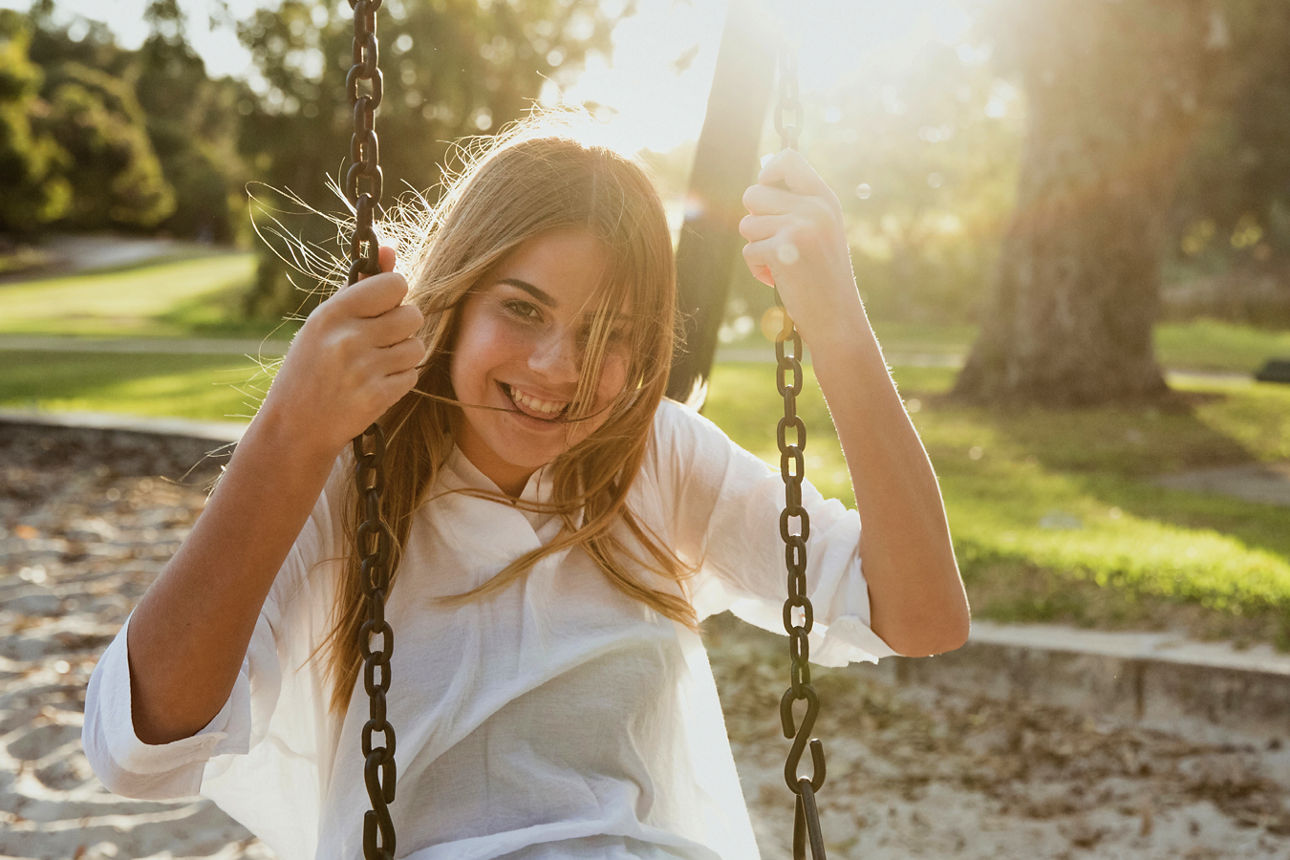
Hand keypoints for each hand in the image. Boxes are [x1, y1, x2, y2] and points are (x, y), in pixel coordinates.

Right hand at [260, 246, 424, 457]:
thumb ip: (362, 287)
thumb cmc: (311, 367)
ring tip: (377, 364)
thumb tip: (391, 248)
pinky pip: (412, 375)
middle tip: (381, 339)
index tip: (382, 307)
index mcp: (333, 314)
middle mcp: (348, 339)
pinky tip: (376, 384)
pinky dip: (400, 379)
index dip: (395, 295)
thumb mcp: (326, 323)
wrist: (296, 426)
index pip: (394, 284)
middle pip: (412, 315)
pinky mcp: (377, 397)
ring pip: (417, 347)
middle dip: (403, 327)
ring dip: (404, 355)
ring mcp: (364, 370)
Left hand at [739, 150, 864, 344]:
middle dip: (755, 220)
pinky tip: (780, 279)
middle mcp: (815, 208)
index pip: (789, 159)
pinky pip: (748, 251)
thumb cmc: (824, 278)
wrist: (838, 319)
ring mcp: (800, 228)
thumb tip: (760, 181)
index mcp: (825, 200)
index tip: (766, 191)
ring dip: (757, 248)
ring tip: (782, 264)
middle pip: (753, 194)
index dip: (767, 172)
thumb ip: (797, 206)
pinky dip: (757, 269)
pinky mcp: (783, 251)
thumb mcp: (820, 232)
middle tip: (775, 242)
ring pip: (746, 225)